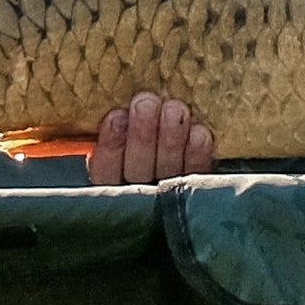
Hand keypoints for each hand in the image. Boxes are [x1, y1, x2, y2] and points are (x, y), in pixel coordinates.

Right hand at [90, 93, 217, 186]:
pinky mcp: (196, 196)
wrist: (178, 192)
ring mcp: (167, 201)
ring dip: (171, 139)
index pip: (105, 170)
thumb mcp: (117, 148)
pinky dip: (197, 155)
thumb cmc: (135, 151)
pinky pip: (196, 176)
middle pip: (137, 170)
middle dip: (142, 135)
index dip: (110, 145)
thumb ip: (114, 131)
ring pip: (168, 171)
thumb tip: (117, 105)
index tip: (116, 116)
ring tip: (174, 108)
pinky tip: (199, 133)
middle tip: (147, 102)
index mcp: (109, 186)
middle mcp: (135, 197)